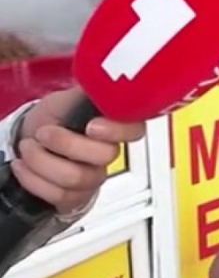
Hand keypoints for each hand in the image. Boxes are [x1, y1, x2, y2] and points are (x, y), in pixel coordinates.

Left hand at [12, 86, 144, 214]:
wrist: (32, 141)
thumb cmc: (54, 119)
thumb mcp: (69, 97)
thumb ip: (91, 92)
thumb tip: (105, 79)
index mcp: (112, 126)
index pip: (135, 130)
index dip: (118, 131)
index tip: (92, 126)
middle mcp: (107, 154)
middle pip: (104, 156)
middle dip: (65, 143)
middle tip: (45, 133)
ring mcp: (93, 177)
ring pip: (77, 177)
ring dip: (42, 161)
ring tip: (29, 148)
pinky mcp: (76, 197)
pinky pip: (59, 196)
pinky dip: (32, 178)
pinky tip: (24, 166)